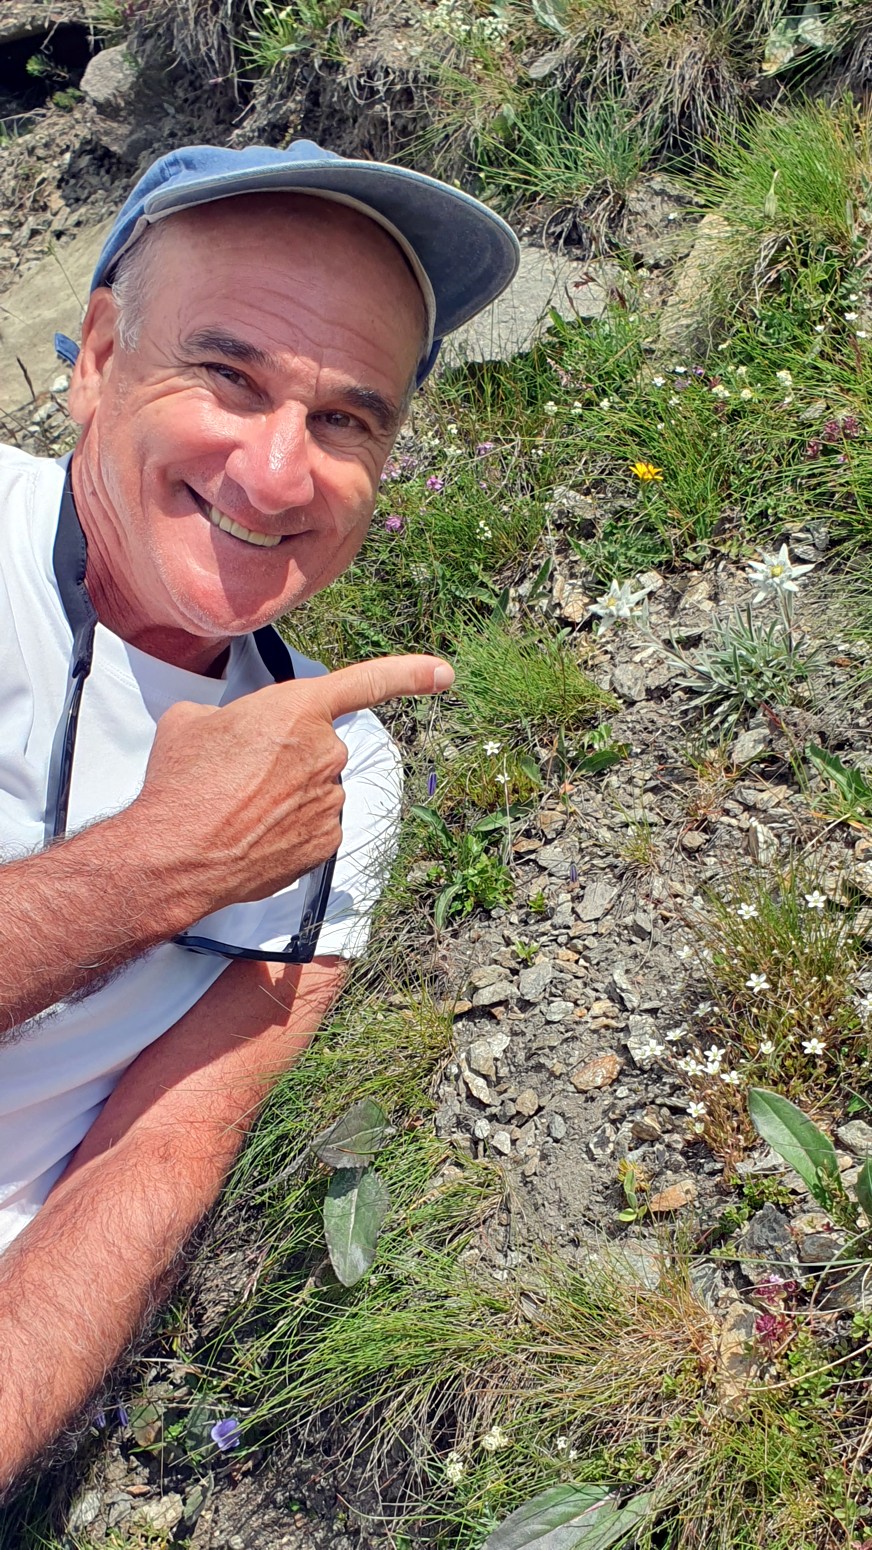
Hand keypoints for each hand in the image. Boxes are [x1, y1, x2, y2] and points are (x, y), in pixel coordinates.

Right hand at [130, 654, 452, 914]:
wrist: (175, 855)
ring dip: (285, 795)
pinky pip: (315, 825)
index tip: (443, 673)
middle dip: (286, 758)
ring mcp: (330, 801)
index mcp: (297, 710)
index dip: (409, 674)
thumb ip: (231, 714)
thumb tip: (233, 729)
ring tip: (237, 808)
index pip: (366, 683)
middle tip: (240, 775)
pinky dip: (289, 829)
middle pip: (318, 746)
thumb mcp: (192, 722)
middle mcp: (325, 753)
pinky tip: (254, 834)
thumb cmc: (180, 785)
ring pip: (316, 788)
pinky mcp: (326, 842)